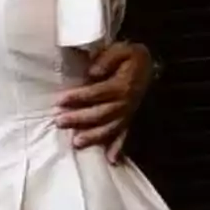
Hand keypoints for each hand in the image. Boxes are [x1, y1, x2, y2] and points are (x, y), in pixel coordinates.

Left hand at [54, 41, 153, 164]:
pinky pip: (125, 135)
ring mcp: (128, 113)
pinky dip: (119, 147)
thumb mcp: (121, 49)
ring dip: (94, 136)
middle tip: (59, 122)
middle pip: (101, 113)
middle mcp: (126, 102)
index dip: (79, 97)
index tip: (60, 100)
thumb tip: (93, 72)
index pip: (97, 93)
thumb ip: (107, 58)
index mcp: (122, 84)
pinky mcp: (130, 118)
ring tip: (76, 143)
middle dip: (80, 118)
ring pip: (110, 127)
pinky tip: (112, 160)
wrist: (149, 64)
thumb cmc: (130, 56)